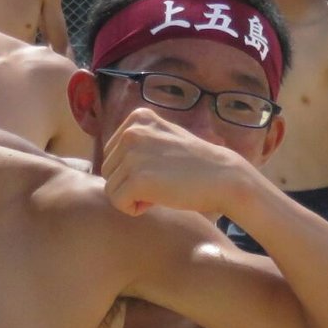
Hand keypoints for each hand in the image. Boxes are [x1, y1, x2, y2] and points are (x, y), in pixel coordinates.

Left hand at [100, 107, 248, 217]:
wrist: (224, 178)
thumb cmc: (194, 164)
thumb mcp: (164, 136)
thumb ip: (138, 140)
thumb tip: (104, 162)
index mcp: (137, 118)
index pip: (112, 154)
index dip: (132, 170)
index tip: (159, 170)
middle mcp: (132, 131)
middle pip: (108, 171)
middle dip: (129, 184)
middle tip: (159, 184)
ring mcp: (134, 154)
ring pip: (110, 188)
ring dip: (131, 197)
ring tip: (159, 191)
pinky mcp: (138, 178)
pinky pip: (117, 202)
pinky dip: (133, 209)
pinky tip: (155, 202)